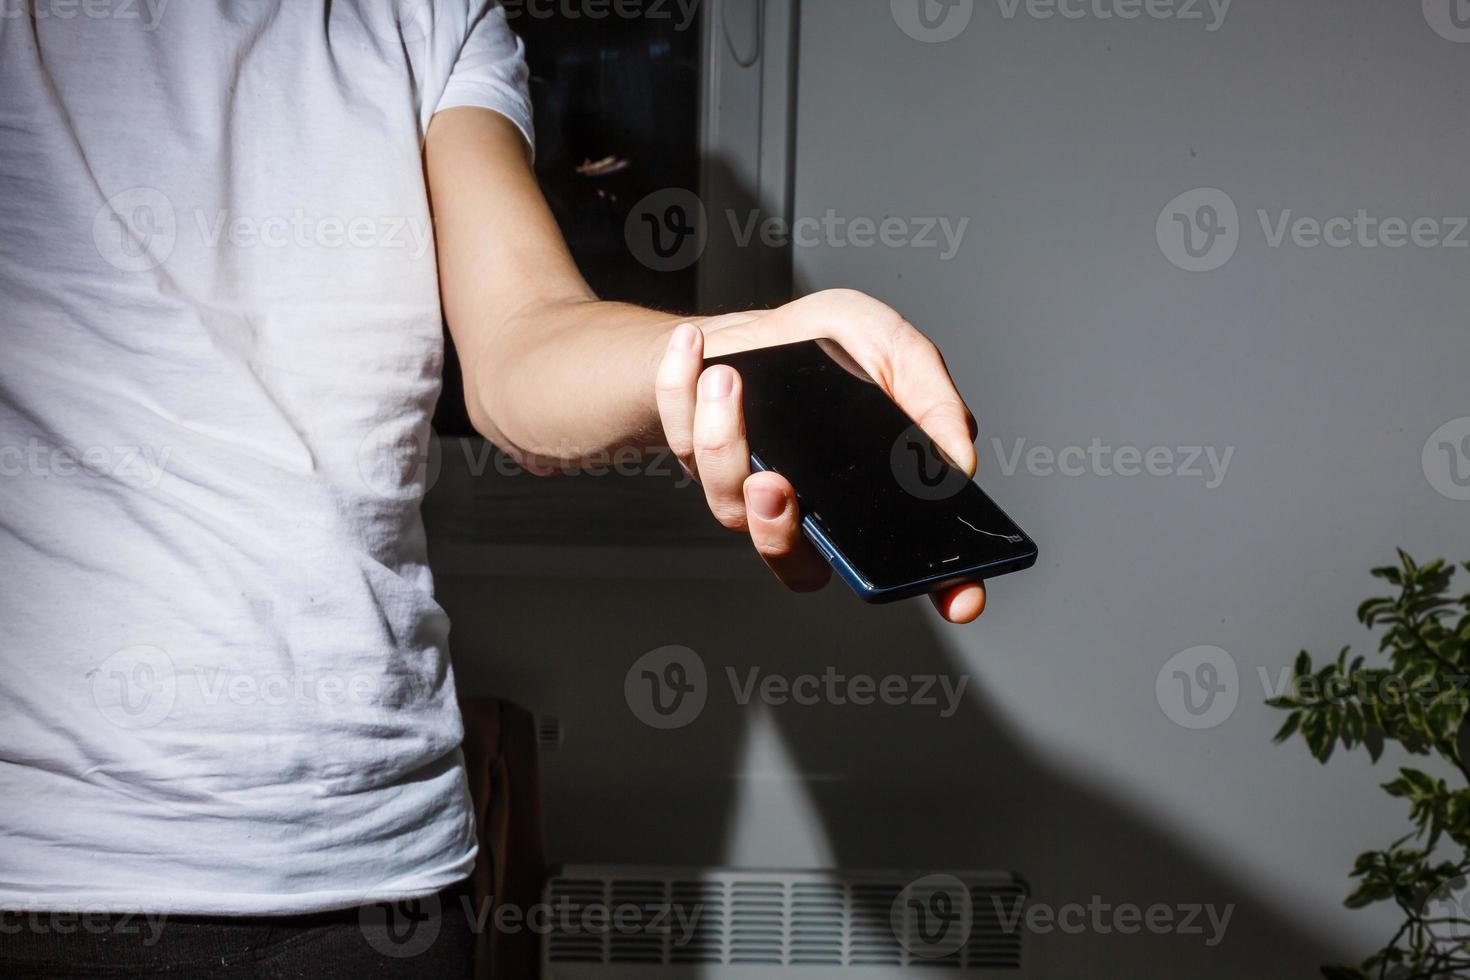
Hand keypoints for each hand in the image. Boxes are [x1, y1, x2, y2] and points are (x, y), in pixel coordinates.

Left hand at [654, 289, 985, 623]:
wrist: (754, 329)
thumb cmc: (826, 345)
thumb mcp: (891, 346)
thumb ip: (930, 395)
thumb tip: (958, 457)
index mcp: (864, 494)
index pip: (910, 559)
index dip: (944, 589)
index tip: (963, 598)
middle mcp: (808, 509)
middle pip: (796, 560)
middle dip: (776, 529)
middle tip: (773, 482)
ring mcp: (748, 494)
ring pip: (728, 503)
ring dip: (721, 441)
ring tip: (727, 381)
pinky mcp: (697, 462)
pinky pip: (678, 440)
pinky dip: (677, 390)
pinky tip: (691, 352)